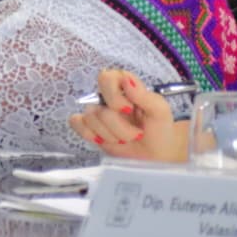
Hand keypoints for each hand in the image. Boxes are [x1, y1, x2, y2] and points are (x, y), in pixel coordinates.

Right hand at [68, 69, 187, 161]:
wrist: (155, 157)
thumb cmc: (160, 131)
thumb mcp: (160, 112)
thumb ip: (144, 95)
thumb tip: (125, 79)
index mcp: (125, 87)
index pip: (106, 78)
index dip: (114, 96)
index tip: (129, 110)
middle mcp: (108, 97)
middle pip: (97, 105)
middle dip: (118, 125)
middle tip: (135, 133)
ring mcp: (97, 112)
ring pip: (90, 119)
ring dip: (111, 135)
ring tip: (126, 139)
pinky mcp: (88, 127)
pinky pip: (76, 123)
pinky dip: (89, 134)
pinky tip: (104, 140)